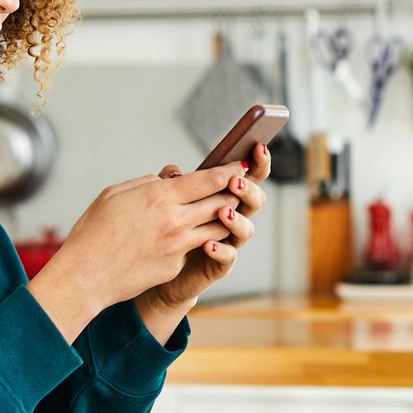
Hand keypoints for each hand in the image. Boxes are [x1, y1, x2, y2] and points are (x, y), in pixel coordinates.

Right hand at [26, 162, 240, 340]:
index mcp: (160, 197)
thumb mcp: (115, 194)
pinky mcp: (176, 266)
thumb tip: (171, 179)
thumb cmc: (94, 231)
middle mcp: (175, 221)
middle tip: (237, 188)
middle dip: (232, 194)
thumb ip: (148, 182)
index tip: (238, 167)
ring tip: (222, 211)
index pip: (208, 180)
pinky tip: (192, 236)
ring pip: (217, 228)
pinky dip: (198, 239)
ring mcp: (178, 246)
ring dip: (223, 218)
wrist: (86, 275)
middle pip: (220, 203)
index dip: (228, 172)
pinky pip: (195, 247)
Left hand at [145, 142, 270, 310]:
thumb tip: (175, 171)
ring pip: (246, 229)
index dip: (257, 162)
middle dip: (249, 189)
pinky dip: (221, 250)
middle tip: (236, 181)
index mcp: (223, 196)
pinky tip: (208, 245)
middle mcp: (232, 217)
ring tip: (223, 212)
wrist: (155, 265)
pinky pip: (229, 257)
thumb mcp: (166, 201)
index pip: (247, 175)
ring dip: (237, 219)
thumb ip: (172, 184)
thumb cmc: (163, 228)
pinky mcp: (219, 264)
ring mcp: (228, 241)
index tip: (258, 147)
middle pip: (255, 199)